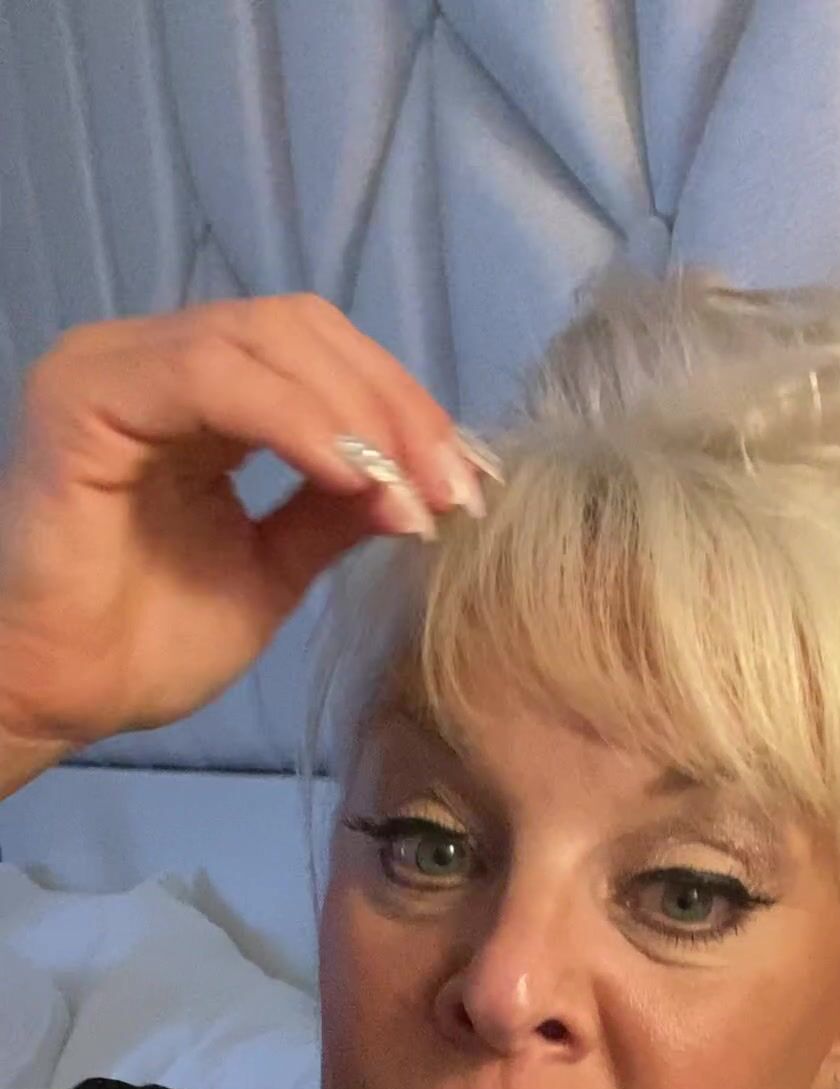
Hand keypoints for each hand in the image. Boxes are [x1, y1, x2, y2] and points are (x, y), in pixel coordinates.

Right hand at [0, 295, 483, 749]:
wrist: (59, 695)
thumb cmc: (144, 642)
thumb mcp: (273, 569)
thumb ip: (334, 512)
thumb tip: (425, 485)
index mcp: (196, 393)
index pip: (317, 352)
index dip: (400, 403)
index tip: (465, 483)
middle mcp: (154, 360)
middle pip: (302, 329)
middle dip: (393, 405)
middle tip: (452, 486)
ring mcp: (116, 366)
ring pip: (265, 339)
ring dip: (357, 413)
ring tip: (407, 490)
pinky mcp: (87, 395)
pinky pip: (212, 377)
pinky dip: (296, 421)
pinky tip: (349, 475)